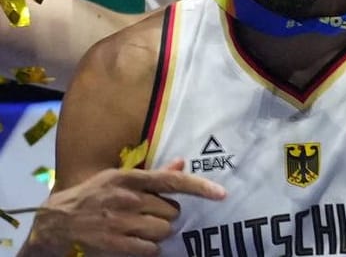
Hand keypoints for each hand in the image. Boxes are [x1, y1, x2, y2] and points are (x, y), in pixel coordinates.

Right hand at [26, 160, 224, 256]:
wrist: (57, 221)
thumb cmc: (94, 195)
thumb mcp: (119, 178)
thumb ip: (153, 174)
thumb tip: (181, 163)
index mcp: (129, 178)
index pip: (172, 181)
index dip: (200, 187)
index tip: (222, 194)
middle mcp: (126, 198)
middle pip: (171, 211)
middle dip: (166, 215)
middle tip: (149, 215)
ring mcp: (119, 222)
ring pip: (163, 230)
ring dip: (158, 232)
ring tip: (141, 228)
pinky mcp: (113, 243)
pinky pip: (149, 249)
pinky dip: (149, 248)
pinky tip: (137, 242)